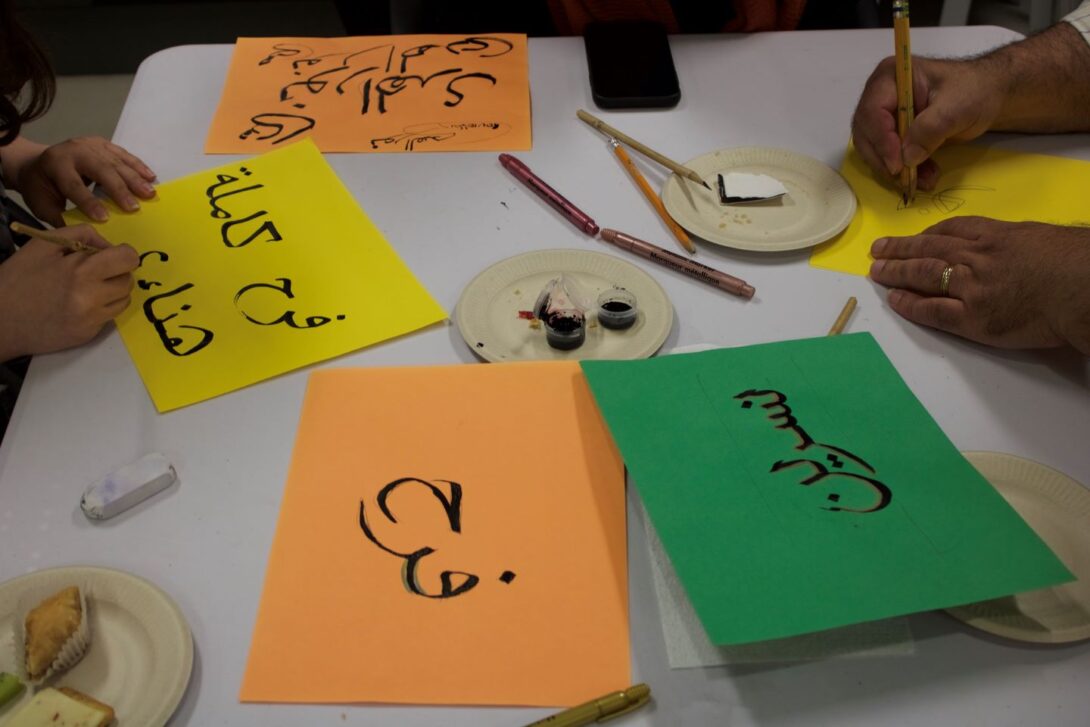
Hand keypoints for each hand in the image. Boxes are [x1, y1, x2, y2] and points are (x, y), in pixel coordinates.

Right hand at [0, 225, 138, 360]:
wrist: (0, 320)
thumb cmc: (18, 278)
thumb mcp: (42, 245)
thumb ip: (80, 235)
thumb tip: (109, 245)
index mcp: (80, 271)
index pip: (127, 259)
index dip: (123, 254)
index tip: (111, 256)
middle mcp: (90, 298)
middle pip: (128, 280)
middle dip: (117, 273)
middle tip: (96, 272)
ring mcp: (91, 319)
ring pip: (123, 300)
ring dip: (112, 291)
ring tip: (87, 288)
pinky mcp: (88, 334)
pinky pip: (109, 316)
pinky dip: (100, 308)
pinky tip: (79, 305)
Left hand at [13, 136, 155, 226]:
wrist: (38, 163)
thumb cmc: (42, 187)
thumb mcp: (41, 204)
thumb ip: (59, 218)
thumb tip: (81, 234)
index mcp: (55, 164)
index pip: (74, 184)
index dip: (89, 202)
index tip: (104, 219)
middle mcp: (74, 150)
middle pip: (101, 170)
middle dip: (119, 189)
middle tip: (134, 207)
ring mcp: (91, 145)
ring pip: (116, 162)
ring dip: (135, 179)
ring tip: (150, 194)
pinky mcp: (103, 144)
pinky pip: (124, 155)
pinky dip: (139, 166)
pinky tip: (151, 178)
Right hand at [851, 56, 1005, 191]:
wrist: (987, 94)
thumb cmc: (974, 91)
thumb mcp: (956, 107)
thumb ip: (930, 129)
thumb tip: (907, 159)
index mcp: (890, 78)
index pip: (872, 112)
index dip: (882, 141)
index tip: (898, 165)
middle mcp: (879, 95)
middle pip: (866, 134)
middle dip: (884, 160)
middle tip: (907, 180)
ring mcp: (884, 116)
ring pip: (873, 149)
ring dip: (893, 170)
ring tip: (922, 181)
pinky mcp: (892, 133)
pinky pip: (886, 156)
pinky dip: (902, 171)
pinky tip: (922, 176)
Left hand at [868, 216, 1089, 353]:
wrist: (1085, 287)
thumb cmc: (1076, 263)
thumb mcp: (1039, 238)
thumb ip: (1014, 243)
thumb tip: (1008, 251)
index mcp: (996, 235)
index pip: (951, 231)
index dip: (926, 235)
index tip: (913, 237)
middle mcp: (976, 257)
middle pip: (928, 249)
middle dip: (900, 249)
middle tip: (878, 250)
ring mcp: (972, 287)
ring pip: (923, 275)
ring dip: (896, 273)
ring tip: (877, 273)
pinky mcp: (973, 318)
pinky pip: (932, 310)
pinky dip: (910, 304)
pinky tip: (895, 300)